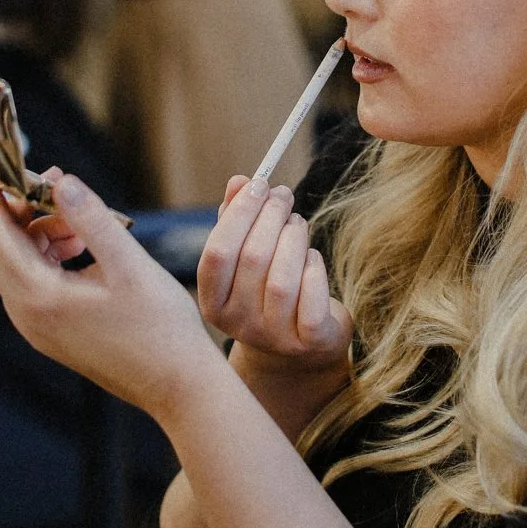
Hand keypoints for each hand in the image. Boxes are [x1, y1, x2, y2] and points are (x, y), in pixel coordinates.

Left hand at [0, 168, 218, 424]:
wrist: (177, 385)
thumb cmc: (160, 327)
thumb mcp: (128, 263)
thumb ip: (91, 219)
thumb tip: (61, 182)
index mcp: (40, 298)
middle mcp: (28, 316)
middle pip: (5, 249)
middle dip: (23, 210)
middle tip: (53, 179)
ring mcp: (39, 329)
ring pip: (22, 265)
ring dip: (43, 233)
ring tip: (80, 217)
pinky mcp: (53, 334)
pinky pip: (36, 284)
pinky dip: (51, 257)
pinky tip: (82, 245)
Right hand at [198, 176, 352, 376]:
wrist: (303, 347)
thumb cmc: (268, 288)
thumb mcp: (246, 256)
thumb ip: (237, 219)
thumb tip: (238, 180)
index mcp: (213, 303)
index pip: (217, 253)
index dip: (238, 214)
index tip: (257, 183)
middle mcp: (238, 325)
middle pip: (252, 259)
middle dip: (271, 216)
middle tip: (283, 194)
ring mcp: (273, 337)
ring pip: (282, 279)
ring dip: (293, 238)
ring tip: (297, 223)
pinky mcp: (308, 341)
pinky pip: (311, 296)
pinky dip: (313, 268)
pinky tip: (311, 257)